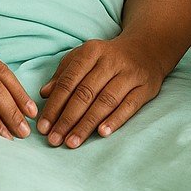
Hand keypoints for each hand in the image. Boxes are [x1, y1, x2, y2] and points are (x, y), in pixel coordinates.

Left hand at [38, 36, 168, 148]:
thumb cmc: (108, 57)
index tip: (43, 126)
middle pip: (85, 93)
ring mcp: (130, 74)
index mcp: (92, 52)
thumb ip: (64, 74)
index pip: (69, 81)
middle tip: (54, 139)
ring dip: (87, 124)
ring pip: (105, 101)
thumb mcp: (84, 57)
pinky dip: (115, 120)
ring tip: (72, 142)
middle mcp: (111, 61)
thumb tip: (44, 93)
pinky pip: (129, 106)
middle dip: (67, 119)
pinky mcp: (145, 87)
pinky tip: (102, 134)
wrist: (147, 49)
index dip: (54, 105)